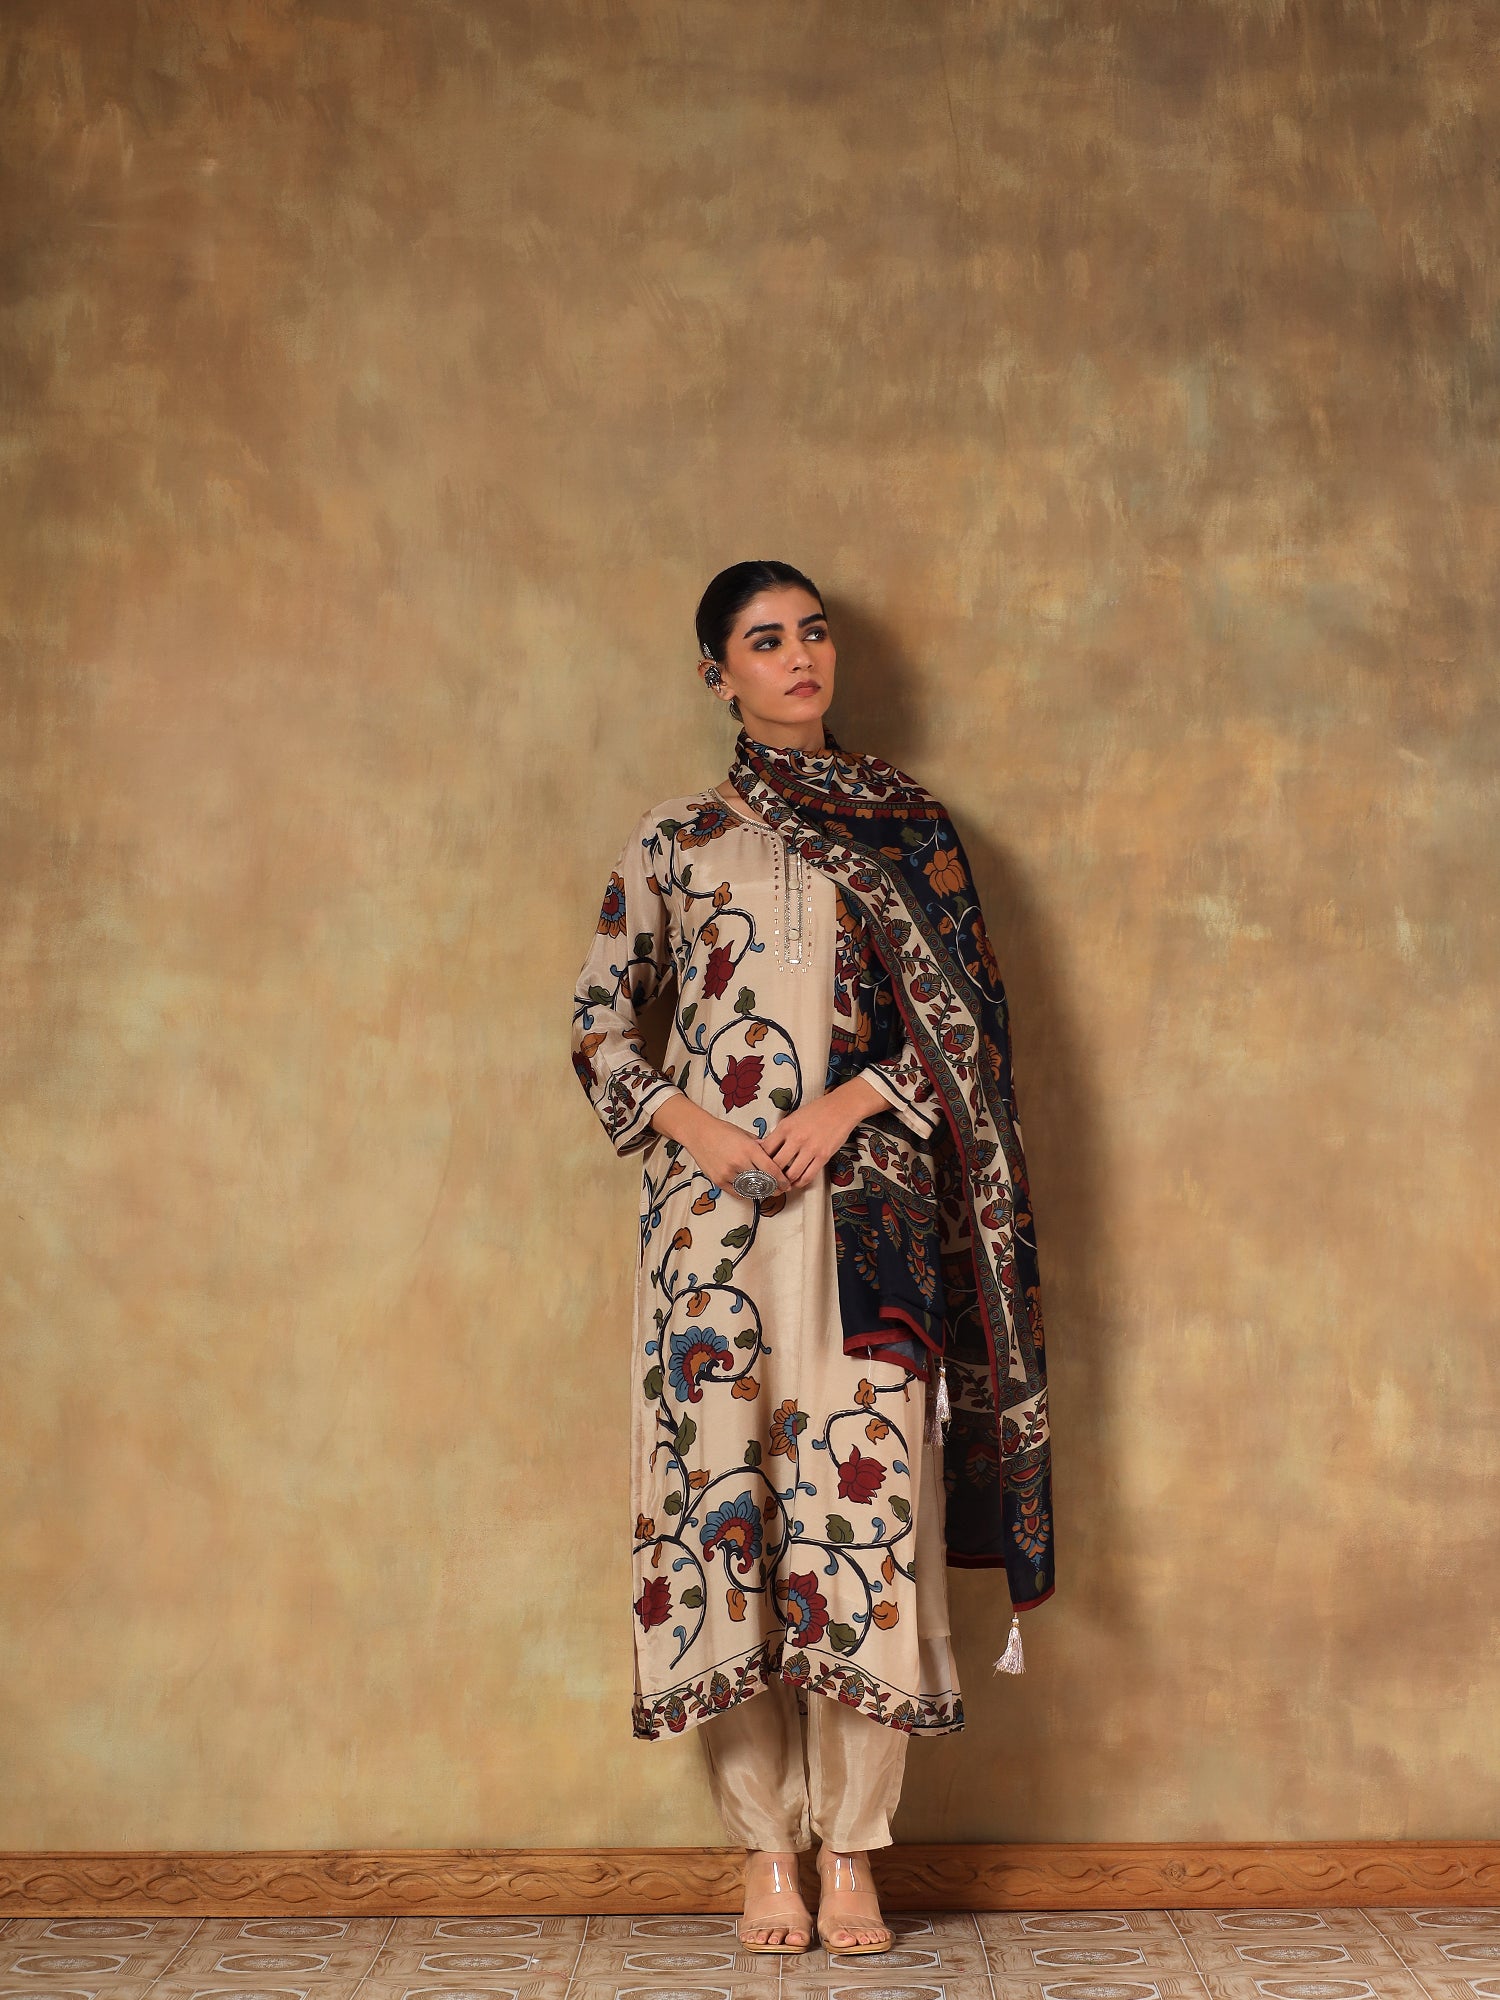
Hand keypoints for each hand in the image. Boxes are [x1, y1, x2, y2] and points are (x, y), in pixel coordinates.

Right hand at [648, 1094, 789, 1193]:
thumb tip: (775, 1155)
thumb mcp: (746, 1135)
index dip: (782, 1180)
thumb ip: (761, 1147)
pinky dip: (747, 1193)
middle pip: (763, 1182)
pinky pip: (737, 1193)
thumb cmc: (723, 1131)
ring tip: (768, 1191)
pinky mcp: (719, 1181)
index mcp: (749, 1149)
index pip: (771, 1169)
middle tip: (780, 1190)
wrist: (698, 1133)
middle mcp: (739, 1162)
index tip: (787, 1184)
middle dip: (774, 1188)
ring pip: (751, 1190)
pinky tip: (753, 1191)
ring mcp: (728, 1173)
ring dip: (761, 1192)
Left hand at [760, 1076, 886, 1188]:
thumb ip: (778, 1133)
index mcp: (785, 1127)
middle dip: (771, 1175)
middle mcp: (796, 1138)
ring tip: (783, 1184)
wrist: (841, 1107)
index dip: (760, 1162)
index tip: (759, 1167)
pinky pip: (808, 1176)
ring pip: (791, 1174)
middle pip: (776, 1165)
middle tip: (769, 1180)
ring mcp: (810, 1148)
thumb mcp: (792, 1118)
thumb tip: (760, 1145)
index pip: (765, 1150)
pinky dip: (800, 1183)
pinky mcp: (823, 1156)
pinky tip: (797, 1182)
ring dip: (785, 1182)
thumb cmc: (816, 1111)